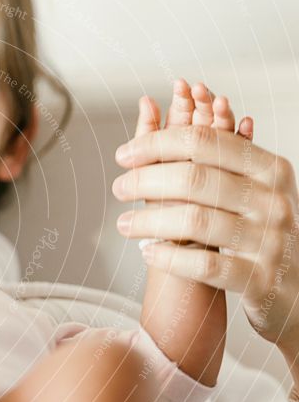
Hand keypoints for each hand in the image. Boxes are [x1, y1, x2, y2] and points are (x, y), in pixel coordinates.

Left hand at [112, 85, 298, 347]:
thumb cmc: (257, 232)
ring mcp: (269, 240)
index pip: (204, 142)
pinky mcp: (258, 278)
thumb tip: (153, 112)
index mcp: (269, 169)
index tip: (125, 154)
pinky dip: (170, 257)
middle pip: (195, 179)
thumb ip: (210, 160)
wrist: (295, 288)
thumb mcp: (247, 190)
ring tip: (124, 223)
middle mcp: (273, 200)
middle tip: (119, 188)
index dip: (157, 144)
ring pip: (196, 221)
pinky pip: (205, 263)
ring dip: (149, 221)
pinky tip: (148, 253)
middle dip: (146, 181)